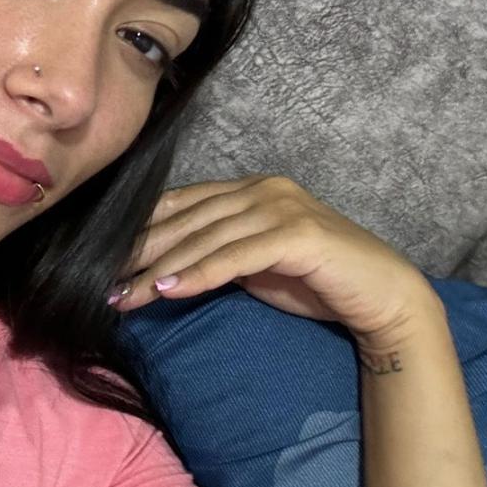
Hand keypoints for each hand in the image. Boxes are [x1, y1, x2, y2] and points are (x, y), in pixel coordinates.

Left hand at [110, 174, 436, 343]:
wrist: (383, 297)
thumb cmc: (318, 283)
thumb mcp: (256, 265)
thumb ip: (218, 254)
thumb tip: (163, 269)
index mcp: (252, 189)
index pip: (183, 204)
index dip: (142, 230)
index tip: (105, 260)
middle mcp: (263, 189)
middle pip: (187, 220)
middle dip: (141, 253)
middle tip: (103, 283)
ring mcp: (281, 207)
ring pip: (205, 238)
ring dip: (159, 270)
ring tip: (125, 296)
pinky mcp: (297, 234)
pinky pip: (234, 256)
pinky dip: (198, 274)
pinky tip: (167, 291)